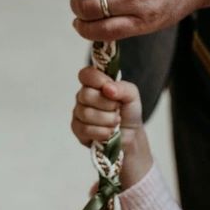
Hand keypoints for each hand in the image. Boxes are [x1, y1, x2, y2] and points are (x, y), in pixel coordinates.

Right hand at [71, 71, 153, 188]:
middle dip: (107, 105)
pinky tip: (108, 132)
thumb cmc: (128, 111)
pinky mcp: (77, 129)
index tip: (109, 89)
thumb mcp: (132, 95)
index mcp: (95, 83)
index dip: (97, 80)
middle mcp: (83, 96)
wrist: (130, 135)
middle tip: (117, 109)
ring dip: (106, 120)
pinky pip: (84, 129)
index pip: (86, 74)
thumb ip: (122, 87)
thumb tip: (108, 88)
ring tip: (115, 122)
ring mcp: (78, 112)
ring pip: (86, 113)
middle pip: (86, 95)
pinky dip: (101, 132)